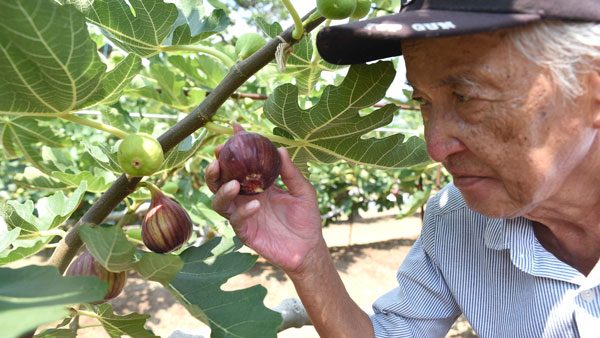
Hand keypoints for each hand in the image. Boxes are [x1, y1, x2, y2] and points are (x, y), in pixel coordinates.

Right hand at [205, 146, 323, 273]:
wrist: (309, 247)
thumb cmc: (306, 217)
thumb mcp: (303, 190)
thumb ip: (291, 172)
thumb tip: (281, 149)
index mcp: (257, 184)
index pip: (241, 163)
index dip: (236, 146)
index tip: (234, 129)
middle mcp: (245, 198)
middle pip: (219, 181)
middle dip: (214, 169)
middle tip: (218, 159)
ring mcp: (243, 215)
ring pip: (219, 202)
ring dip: (222, 190)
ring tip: (234, 183)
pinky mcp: (246, 233)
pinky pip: (236, 221)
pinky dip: (243, 211)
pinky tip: (256, 205)